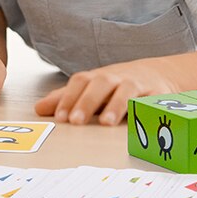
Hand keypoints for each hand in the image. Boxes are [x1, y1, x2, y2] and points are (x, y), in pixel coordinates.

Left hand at [34, 57, 180, 124]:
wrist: (156, 74)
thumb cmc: (116, 86)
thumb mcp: (90, 90)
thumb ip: (66, 99)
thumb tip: (38, 109)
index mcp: (97, 78)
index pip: (79, 82)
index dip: (68, 97)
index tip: (59, 117)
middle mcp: (115, 78)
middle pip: (99, 83)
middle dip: (86, 101)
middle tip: (75, 121)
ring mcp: (137, 85)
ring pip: (126, 91)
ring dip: (115, 105)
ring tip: (105, 123)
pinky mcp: (158, 95)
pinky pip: (153, 101)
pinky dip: (146, 109)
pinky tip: (139, 121)